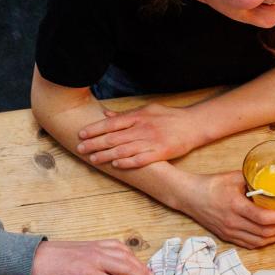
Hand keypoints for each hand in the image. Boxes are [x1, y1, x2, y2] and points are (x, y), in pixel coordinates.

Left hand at [75, 103, 205, 168]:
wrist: (193, 124)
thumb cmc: (169, 116)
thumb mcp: (147, 109)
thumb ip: (126, 114)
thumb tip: (106, 114)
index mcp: (138, 116)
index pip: (111, 123)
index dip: (95, 129)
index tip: (81, 133)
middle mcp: (142, 128)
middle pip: (114, 137)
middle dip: (95, 143)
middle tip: (80, 148)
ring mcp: (151, 141)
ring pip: (124, 149)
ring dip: (106, 155)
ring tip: (93, 159)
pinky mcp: (160, 152)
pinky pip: (141, 159)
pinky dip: (127, 162)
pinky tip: (116, 165)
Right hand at [185, 171, 274, 248]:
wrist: (189, 196)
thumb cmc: (211, 184)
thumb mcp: (234, 177)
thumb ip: (253, 179)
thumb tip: (272, 181)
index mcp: (235, 206)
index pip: (263, 218)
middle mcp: (232, 223)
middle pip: (264, 233)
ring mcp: (229, 232)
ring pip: (259, 241)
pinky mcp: (227, 237)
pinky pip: (250, 244)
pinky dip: (265, 242)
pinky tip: (274, 236)